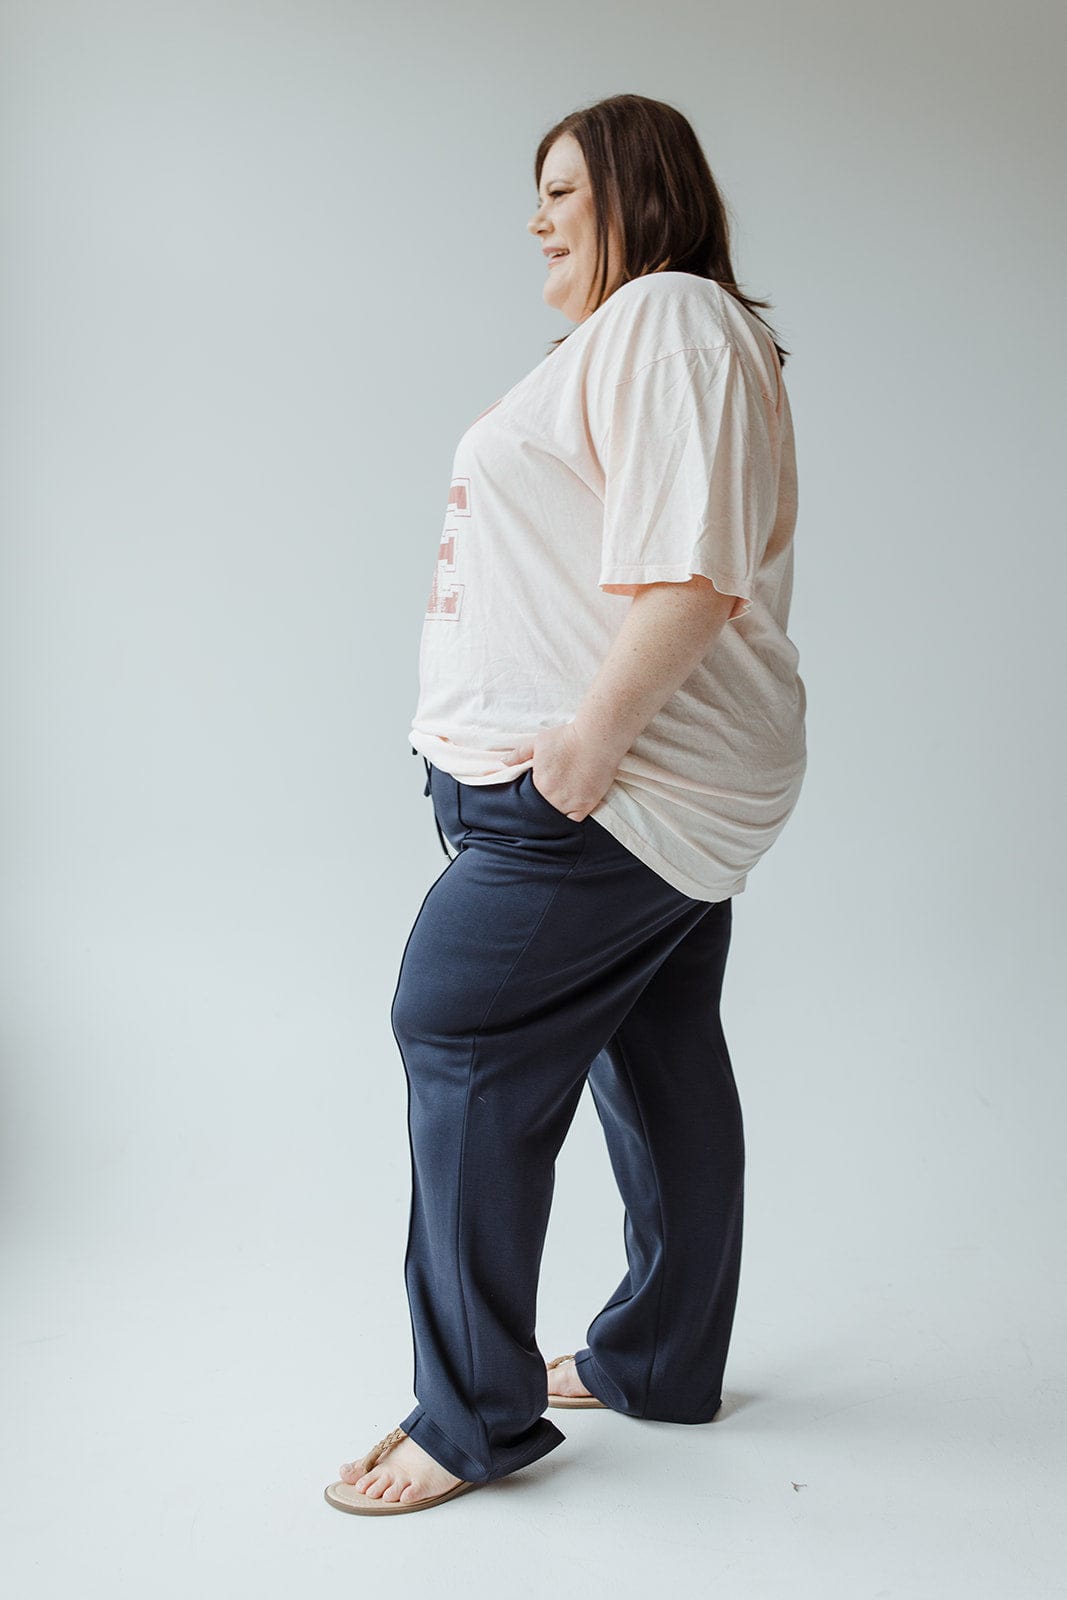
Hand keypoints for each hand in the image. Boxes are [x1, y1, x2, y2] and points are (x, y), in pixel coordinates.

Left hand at [500, 723, 619, 821]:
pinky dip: (571, 817)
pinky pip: (575, 820)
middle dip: (541, 808)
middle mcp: (554, 798)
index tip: (533, 796)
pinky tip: (570, 809)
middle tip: (545, 801)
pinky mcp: (587, 804)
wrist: (596, 738)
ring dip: (555, 814)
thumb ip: (519, 754)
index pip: (528, 801)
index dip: (530, 800)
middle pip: (542, 811)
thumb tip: (504, 762)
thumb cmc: (567, 738)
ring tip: (557, 805)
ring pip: (557, 818)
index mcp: (539, 784)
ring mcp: (571, 803)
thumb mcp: (538, 742)